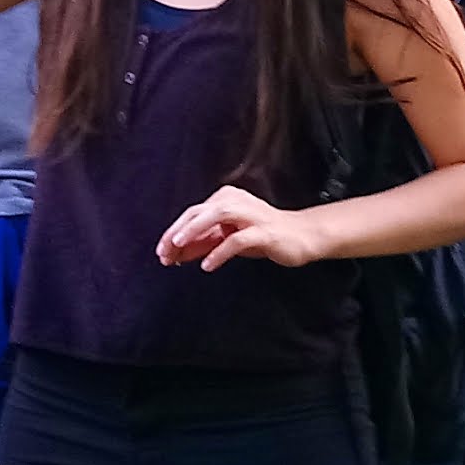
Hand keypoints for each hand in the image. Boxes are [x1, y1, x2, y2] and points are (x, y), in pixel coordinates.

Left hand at [159, 183, 329, 270]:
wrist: (301, 237)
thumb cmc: (264, 236)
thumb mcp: (229, 238)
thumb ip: (205, 242)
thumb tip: (177, 253)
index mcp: (226, 199)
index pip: (193, 213)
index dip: (174, 232)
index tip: (162, 252)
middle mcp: (237, 201)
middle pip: (200, 212)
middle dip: (178, 232)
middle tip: (164, 252)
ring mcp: (252, 215)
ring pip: (218, 216)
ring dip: (195, 231)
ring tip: (180, 247)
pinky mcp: (264, 231)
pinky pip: (238, 239)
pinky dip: (220, 252)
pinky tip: (208, 265)